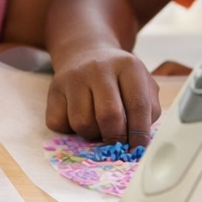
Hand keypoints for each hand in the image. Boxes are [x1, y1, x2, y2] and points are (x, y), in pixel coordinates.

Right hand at [46, 44, 160, 145]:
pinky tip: (77, 117)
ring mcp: (73, 78)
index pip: (138, 105)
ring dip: (91, 134)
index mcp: (128, 66)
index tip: (138, 148)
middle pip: (108, 116)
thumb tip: (139, 142)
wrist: (85, 53)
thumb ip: (147, 110)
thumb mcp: (141, 84)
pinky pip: (59, 124)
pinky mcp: (54, 89)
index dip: (140, 133)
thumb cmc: (118, 77)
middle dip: (115, 137)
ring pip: (82, 123)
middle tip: (116, 144)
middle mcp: (99, 68)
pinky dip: (69, 130)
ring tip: (97, 125)